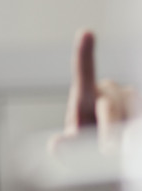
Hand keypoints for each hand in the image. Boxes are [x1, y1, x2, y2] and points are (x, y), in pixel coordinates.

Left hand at [55, 29, 138, 153]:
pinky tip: (128, 139)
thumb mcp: (71, 151)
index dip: (84, 54)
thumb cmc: (85, 150)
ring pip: (130, 110)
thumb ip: (64, 148)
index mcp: (84, 97)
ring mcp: (128, 97)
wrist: (107, 155)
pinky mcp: (137, 109)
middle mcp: (107, 91)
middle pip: (110, 105)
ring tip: (113, 146)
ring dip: (122, 132)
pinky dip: (133, 130)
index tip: (85, 33)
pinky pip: (138, 116)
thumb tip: (57, 143)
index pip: (84, 74)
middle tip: (106, 149)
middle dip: (107, 127)